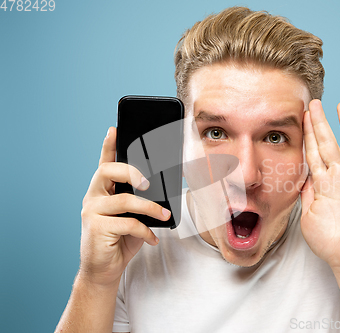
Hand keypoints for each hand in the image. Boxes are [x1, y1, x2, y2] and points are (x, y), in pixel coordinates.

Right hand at [78, 127, 170, 286]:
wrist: (105, 270)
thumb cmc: (121, 239)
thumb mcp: (133, 216)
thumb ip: (140, 200)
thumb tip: (163, 190)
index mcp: (102, 190)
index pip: (104, 163)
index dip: (108, 145)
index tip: (114, 129)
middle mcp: (93, 197)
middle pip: (108, 171)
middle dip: (131, 171)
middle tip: (148, 182)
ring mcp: (92, 212)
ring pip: (124, 200)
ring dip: (150, 207)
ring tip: (164, 215)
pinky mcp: (96, 229)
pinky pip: (128, 223)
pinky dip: (145, 231)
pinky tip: (152, 238)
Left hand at [300, 100, 339, 275]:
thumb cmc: (328, 242)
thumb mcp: (308, 216)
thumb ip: (306, 194)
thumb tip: (302, 175)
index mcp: (322, 184)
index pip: (313, 154)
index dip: (308, 135)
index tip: (302, 117)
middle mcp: (339, 178)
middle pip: (328, 144)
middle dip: (320, 124)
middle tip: (314, 103)